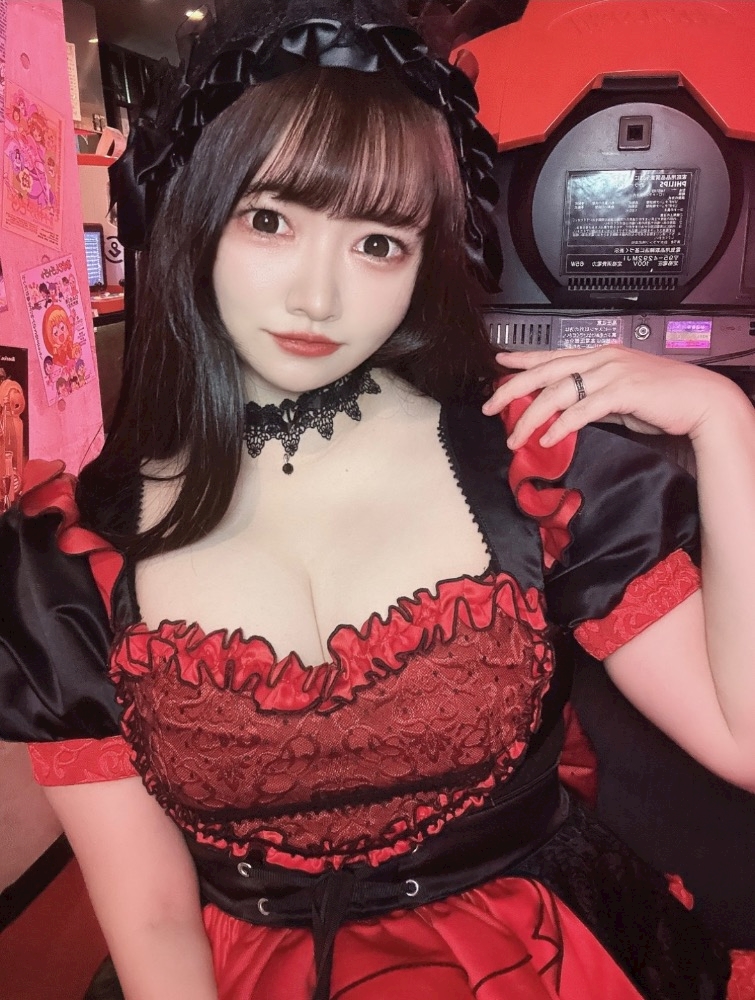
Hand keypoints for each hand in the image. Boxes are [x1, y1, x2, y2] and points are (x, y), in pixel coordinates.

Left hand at [483, 346, 737, 448]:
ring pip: (557, 392)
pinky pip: (581, 409)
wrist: (699, 399)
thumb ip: (592, 397)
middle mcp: (601, 358)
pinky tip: (547, 439)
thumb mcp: (619, 394)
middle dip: (513, 389)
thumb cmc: (662, 398)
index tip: (499, 363)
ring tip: (515, 437)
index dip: (522, 360)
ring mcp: (611, 372)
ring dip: (531, 417)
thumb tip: (566, 412)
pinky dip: (560, 425)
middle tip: (490, 406)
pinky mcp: (621, 391)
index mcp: (600, 354)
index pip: (552, 354)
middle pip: (545, 371)